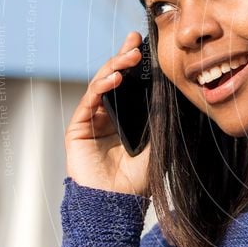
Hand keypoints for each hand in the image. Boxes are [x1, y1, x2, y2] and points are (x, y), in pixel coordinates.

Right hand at [64, 31, 150, 196]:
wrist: (118, 205)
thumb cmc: (139, 180)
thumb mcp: (158, 143)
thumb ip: (160, 118)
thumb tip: (169, 89)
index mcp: (127, 119)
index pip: (130, 85)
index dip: (135, 65)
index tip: (145, 44)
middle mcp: (108, 118)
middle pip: (113, 80)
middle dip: (123, 58)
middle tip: (134, 41)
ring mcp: (92, 122)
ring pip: (100, 86)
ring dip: (113, 68)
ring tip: (129, 56)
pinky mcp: (78, 130)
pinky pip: (89, 102)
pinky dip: (101, 88)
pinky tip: (114, 79)